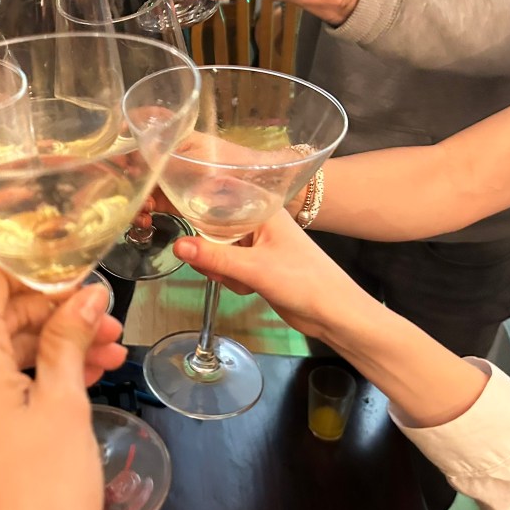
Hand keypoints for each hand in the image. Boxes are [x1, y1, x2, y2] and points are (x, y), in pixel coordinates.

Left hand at [0, 267, 126, 509]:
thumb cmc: (37, 497)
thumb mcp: (64, 406)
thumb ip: (69, 339)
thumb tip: (85, 295)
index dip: (35, 263)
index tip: (75, 262)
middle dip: (57, 310)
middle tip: (108, 317)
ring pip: (0, 344)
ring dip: (52, 342)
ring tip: (108, 350)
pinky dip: (31, 370)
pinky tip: (81, 373)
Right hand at [171, 209, 361, 339]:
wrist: (333, 314)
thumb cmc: (303, 281)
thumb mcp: (254, 268)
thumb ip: (214, 257)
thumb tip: (177, 246)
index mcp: (262, 209)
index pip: (219, 195)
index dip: (196, 205)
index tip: (177, 217)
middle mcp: (257, 221)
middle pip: (213, 226)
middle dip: (208, 250)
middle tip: (213, 268)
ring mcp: (256, 243)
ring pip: (218, 249)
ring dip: (220, 268)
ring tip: (239, 281)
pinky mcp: (256, 264)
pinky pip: (228, 265)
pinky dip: (231, 278)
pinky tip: (246, 288)